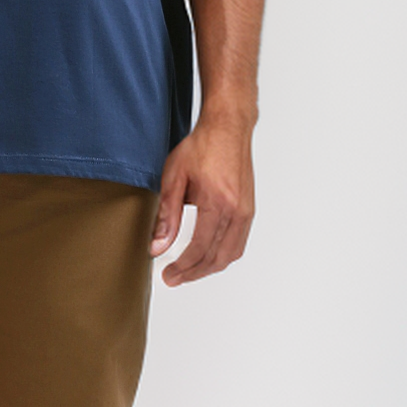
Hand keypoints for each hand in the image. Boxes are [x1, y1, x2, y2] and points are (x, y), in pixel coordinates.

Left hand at [150, 113, 255, 284]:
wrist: (228, 128)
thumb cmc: (201, 147)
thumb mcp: (174, 177)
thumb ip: (167, 215)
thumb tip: (157, 247)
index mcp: (217, 202)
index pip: (199, 248)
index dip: (182, 267)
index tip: (168, 275)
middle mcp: (236, 210)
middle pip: (217, 257)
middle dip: (194, 273)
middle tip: (173, 278)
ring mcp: (246, 211)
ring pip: (231, 254)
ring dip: (209, 267)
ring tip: (188, 271)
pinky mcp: (249, 209)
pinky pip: (238, 243)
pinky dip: (223, 255)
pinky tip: (207, 256)